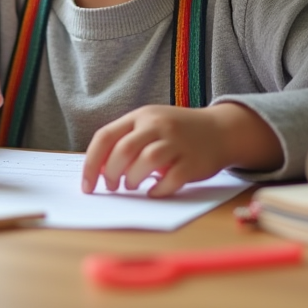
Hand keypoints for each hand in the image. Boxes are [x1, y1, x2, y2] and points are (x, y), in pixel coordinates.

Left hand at [81, 103, 282, 197]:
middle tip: (112, 186)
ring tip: (133, 185)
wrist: (220, 130)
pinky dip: (158, 190)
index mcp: (141, 116)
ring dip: (133, 180)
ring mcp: (177, 142)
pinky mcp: (193, 161)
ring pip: (146, 161)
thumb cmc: (177, 132)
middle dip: (111, 174)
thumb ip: (126, 140)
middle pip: (124, 150)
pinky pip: (171, 179)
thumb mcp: (150, 125)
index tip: (87, 186)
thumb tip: (97, 171)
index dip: (91, 164)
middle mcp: (158, 125)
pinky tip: (154, 191)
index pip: (105, 137)